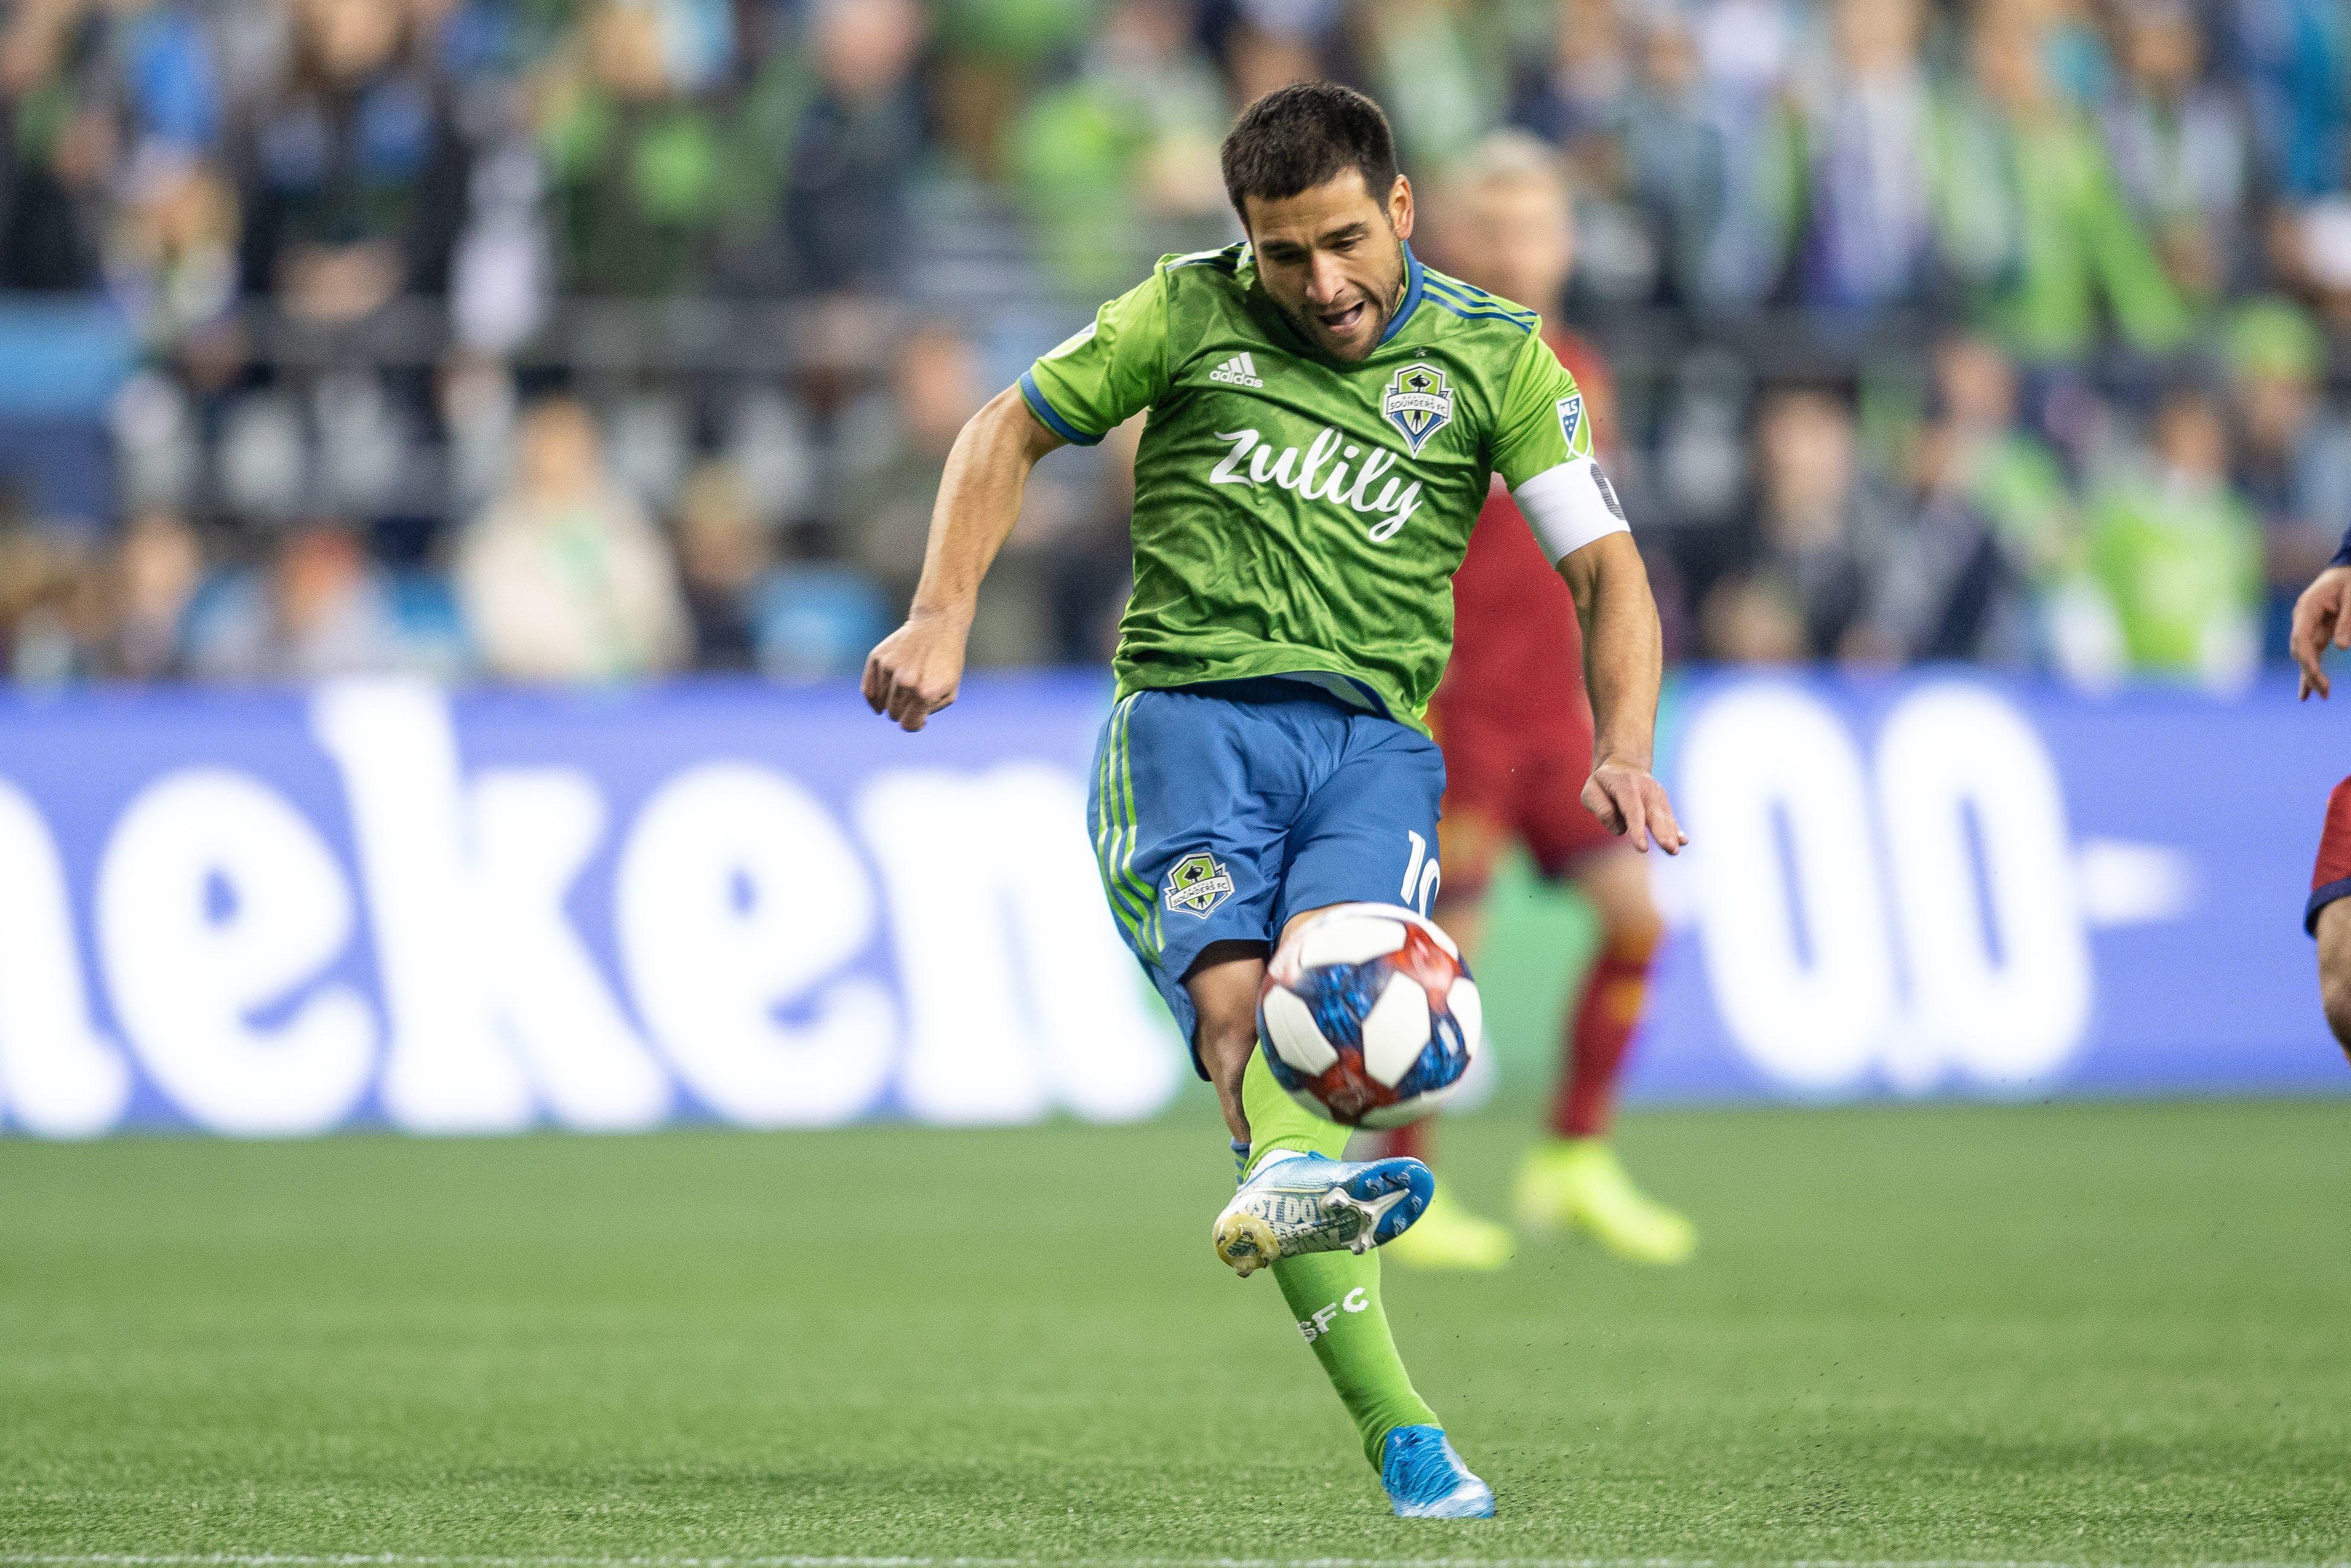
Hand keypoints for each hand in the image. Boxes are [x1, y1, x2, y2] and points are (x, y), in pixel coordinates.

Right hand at [861, 608, 970, 731]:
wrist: (938, 625)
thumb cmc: (947, 661)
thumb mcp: (949, 691)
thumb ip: (928, 711)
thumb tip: (909, 723)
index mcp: (925, 693)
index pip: (908, 725)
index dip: (914, 723)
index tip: (919, 717)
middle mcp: (905, 682)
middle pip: (893, 714)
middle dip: (903, 711)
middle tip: (913, 698)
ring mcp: (889, 669)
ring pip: (881, 703)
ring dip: (891, 700)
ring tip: (904, 688)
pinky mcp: (877, 658)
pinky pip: (868, 690)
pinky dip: (874, 696)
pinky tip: (883, 696)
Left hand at [1582, 758, 1686, 854]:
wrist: (1623, 764)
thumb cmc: (1604, 783)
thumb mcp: (1591, 791)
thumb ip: (1601, 809)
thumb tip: (1620, 828)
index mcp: (1625, 784)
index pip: (1633, 810)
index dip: (1638, 830)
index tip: (1642, 848)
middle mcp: (1645, 787)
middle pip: (1654, 813)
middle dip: (1662, 832)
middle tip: (1669, 848)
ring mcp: (1656, 793)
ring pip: (1664, 815)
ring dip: (1671, 833)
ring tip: (1675, 849)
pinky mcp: (1662, 800)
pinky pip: (1669, 815)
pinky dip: (1676, 827)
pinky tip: (1683, 840)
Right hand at [2292, 565, 2350, 699]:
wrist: (2348, 567)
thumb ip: (2347, 621)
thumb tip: (2341, 648)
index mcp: (2307, 608)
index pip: (2300, 639)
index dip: (2307, 660)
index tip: (2317, 677)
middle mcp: (2302, 619)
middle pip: (2301, 651)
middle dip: (2311, 673)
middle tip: (2326, 692)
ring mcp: (2308, 626)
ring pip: (2305, 656)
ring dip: (2311, 676)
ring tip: (2321, 696)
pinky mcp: (2318, 631)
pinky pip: (2313, 654)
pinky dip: (2312, 671)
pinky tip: (2309, 691)